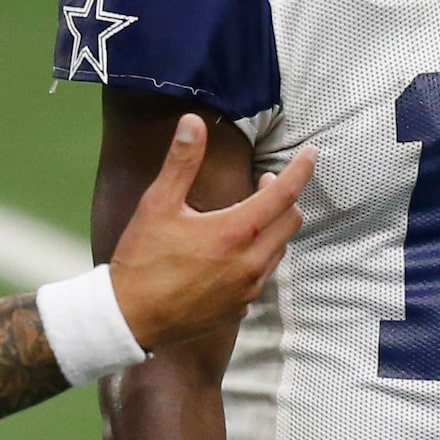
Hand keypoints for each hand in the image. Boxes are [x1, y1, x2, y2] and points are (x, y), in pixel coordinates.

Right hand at [110, 118, 313, 352]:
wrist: (129, 317)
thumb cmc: (142, 259)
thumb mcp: (158, 204)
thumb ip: (181, 162)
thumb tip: (193, 121)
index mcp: (236, 233)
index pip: (284, 194)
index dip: (301, 170)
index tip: (311, 153)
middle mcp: (251, 263)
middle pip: (290, 222)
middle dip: (285, 196)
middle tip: (264, 181)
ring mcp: (248, 289)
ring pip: (279, 249)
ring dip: (272, 227)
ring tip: (247, 213)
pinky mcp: (240, 307)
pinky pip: (262, 274)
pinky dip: (258, 254)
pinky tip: (233, 250)